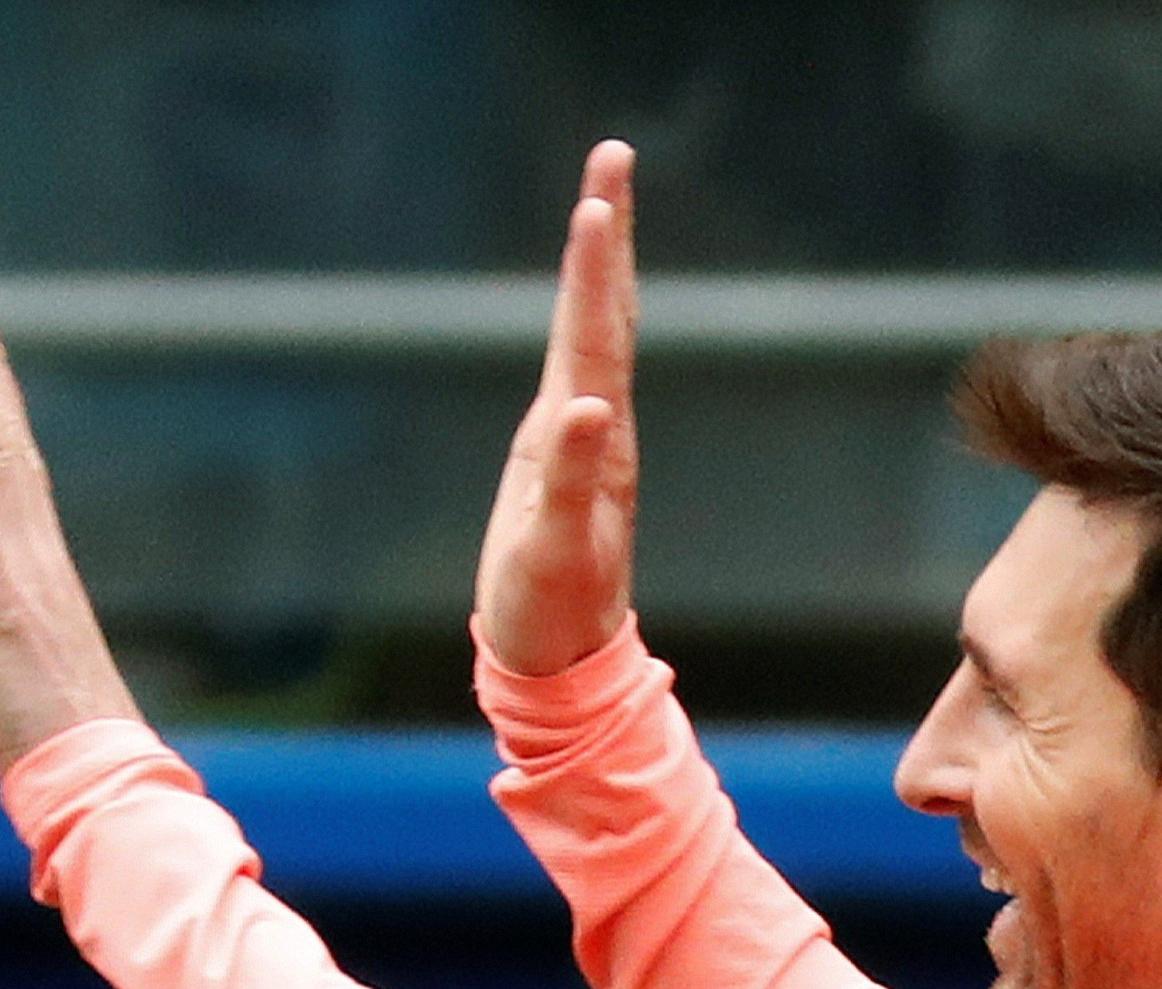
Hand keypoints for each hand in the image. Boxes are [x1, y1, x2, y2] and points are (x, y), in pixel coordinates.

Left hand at [0, 285, 140, 774]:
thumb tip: (31, 648)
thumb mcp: (34, 686)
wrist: (97, 792)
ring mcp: (22, 573)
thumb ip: (29, 649)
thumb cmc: (66, 759)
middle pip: (9, 443)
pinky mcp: (2, 602)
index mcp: (34, 577)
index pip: (13, 477)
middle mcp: (35, 557)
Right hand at [475, 139, 638, 678]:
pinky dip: (582, 313)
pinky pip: (580, 363)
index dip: (593, 264)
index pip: (592, 333)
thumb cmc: (550, 611)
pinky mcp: (567, 454)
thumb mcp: (556, 551)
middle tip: (611, 156)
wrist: (560, 659)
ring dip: (600, 263)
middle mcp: (598, 425)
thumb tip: (588, 410)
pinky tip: (583, 295)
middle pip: (604, 312)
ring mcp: (585, 438)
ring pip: (598, 332)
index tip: (597, 196)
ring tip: (600, 200)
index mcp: (592, 438)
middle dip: (607, 233)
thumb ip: (572, 483)